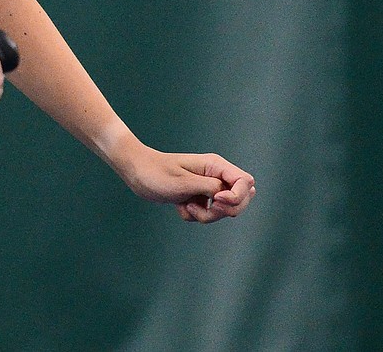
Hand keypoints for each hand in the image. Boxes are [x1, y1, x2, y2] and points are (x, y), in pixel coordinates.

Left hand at [121, 147, 256, 222]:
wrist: (136, 173)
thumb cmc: (156, 173)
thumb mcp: (184, 182)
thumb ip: (211, 188)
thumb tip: (230, 194)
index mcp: (215, 166)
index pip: (245, 182)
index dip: (237, 196)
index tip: (216, 201)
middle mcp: (215, 176)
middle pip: (240, 199)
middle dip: (224, 211)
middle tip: (205, 207)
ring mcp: (208, 188)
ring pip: (224, 211)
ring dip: (207, 216)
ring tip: (187, 206)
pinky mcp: (198, 198)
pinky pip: (207, 214)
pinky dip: (195, 215)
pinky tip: (180, 205)